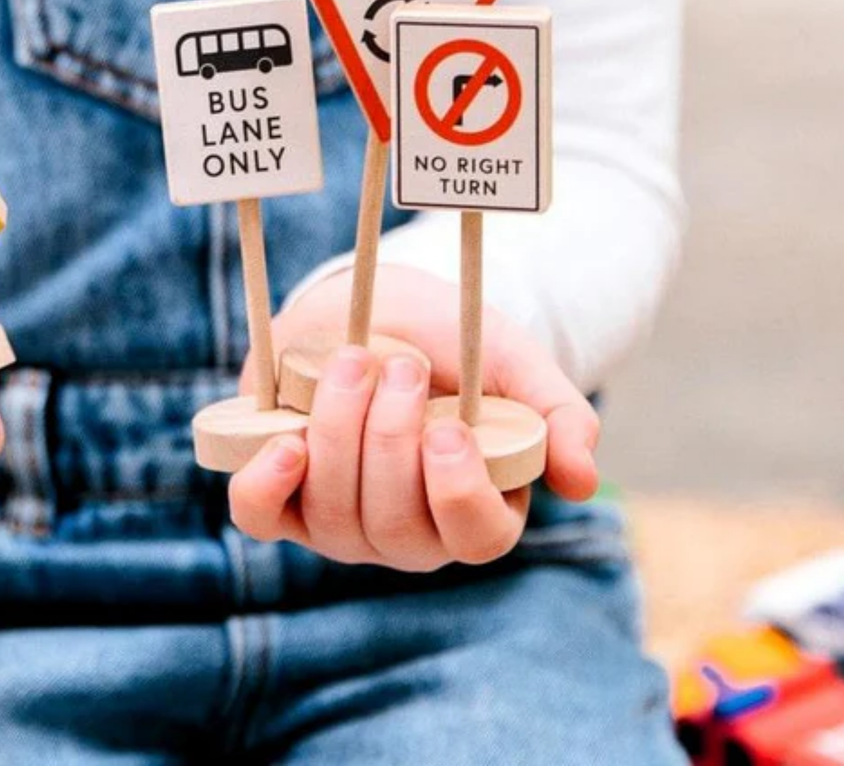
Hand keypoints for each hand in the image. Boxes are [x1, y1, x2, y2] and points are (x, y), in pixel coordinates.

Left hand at [228, 264, 599, 571]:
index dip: (459, 493)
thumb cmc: (449, 340)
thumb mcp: (509, 360)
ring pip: (332, 516)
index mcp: (475, 508)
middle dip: (391, 442)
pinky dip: (266, 487)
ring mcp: (338, 522)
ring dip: (339, 431)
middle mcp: (406, 531)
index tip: (448, 429)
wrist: (372, 304)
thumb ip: (554, 412)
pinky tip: (285, 444)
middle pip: (396, 527)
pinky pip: (261, 516)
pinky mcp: (281, 492)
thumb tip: (582, 479)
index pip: (476, 538)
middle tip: (400, 365)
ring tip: (353, 360)